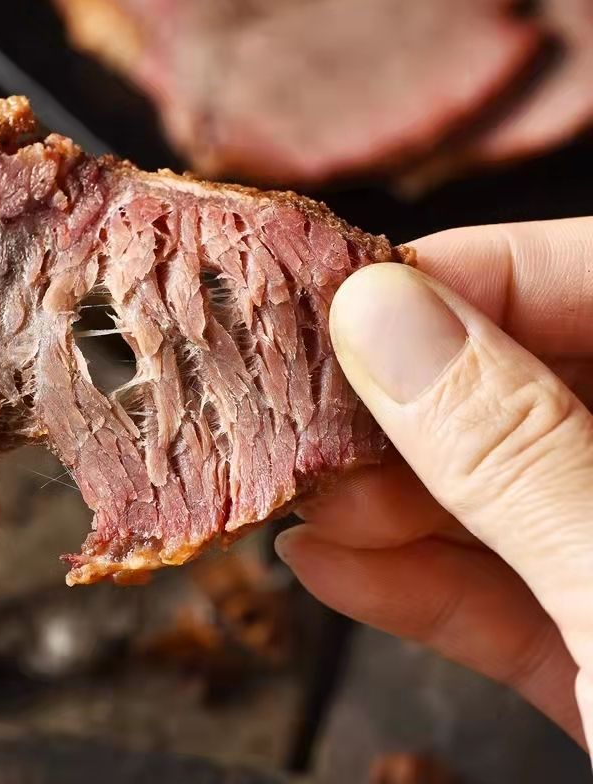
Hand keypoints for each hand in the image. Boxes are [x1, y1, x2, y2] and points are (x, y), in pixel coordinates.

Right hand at [275, 217, 592, 754]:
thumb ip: (516, 448)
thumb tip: (386, 318)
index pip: (584, 276)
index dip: (453, 281)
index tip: (341, 304)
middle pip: (527, 388)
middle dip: (401, 410)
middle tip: (305, 421)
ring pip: (503, 498)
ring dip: (390, 504)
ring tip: (308, 502)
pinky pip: (503, 595)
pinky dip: (414, 587)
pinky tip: (335, 570)